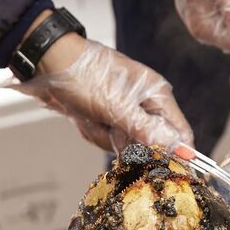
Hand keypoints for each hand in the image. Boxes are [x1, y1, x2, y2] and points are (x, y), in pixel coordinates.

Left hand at [14, 33, 193, 152]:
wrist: (49, 63)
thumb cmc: (83, 76)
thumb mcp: (116, 107)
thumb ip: (147, 130)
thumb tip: (178, 149)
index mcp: (156, 93)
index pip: (180, 131)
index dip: (176, 152)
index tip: (163, 167)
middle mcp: (145, 102)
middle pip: (151, 141)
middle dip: (127, 142)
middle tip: (108, 127)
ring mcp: (126, 109)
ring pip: (127, 142)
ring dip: (105, 135)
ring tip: (91, 117)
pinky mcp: (109, 115)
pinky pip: (109, 137)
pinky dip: (95, 131)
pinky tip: (85, 118)